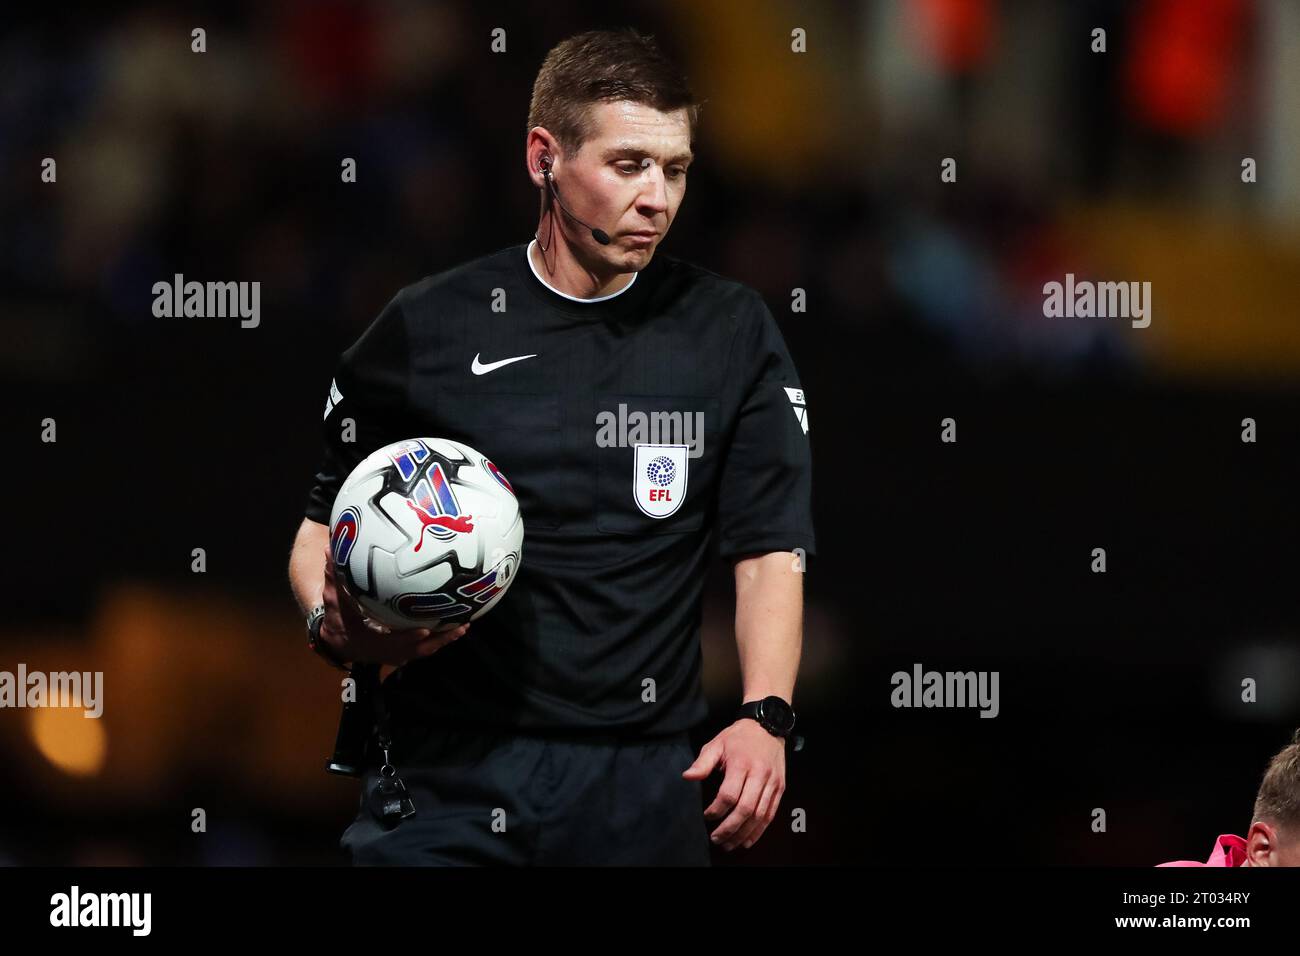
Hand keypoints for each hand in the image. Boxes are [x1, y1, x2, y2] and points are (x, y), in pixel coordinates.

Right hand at [319, 544, 468, 665]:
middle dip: (440, 639)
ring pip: (426, 649)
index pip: (392, 642)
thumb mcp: (333, 598)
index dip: (409, 638)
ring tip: (465, 625)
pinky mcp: (405, 650)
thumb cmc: (337, 618)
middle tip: (459, 626)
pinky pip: (427, 645)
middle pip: (419, 649)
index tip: (425, 628)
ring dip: (445, 638)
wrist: (337, 640)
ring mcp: (398, 653)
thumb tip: (330, 549)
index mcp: (371, 642)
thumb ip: (333, 576)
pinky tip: (457, 623)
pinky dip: (441, 637)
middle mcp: (388, 651)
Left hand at [682, 719, 785, 850]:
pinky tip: (748, 839)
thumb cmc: (738, 737)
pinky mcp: (780, 788)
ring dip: (744, 833)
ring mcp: (772, 782)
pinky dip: (759, 830)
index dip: (717, 810)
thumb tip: (687, 777)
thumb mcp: (716, 744)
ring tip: (730, 844)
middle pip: (745, 809)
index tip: (707, 816)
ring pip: (759, 815)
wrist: (767, 726)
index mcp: (742, 764)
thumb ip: (702, 763)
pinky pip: (771, 813)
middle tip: (716, 839)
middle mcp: (760, 774)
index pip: (729, 795)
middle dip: (730, 828)